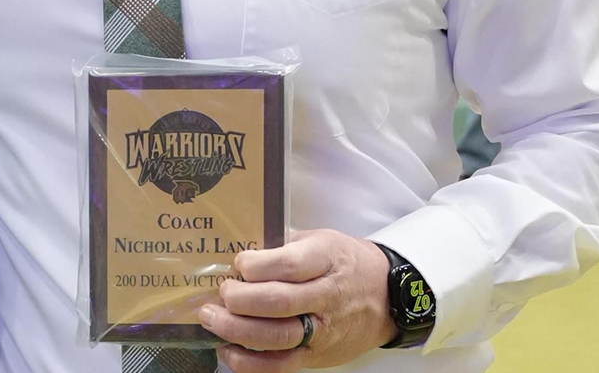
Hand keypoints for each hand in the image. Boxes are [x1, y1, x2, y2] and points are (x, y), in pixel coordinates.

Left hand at [202, 230, 394, 371]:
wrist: (387, 296)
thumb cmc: (345, 262)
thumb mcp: (321, 239)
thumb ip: (284, 246)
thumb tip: (241, 254)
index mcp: (327, 260)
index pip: (288, 264)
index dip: (256, 265)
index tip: (239, 262)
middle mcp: (326, 297)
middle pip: (278, 302)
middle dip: (240, 298)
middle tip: (222, 292)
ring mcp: (323, 330)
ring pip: (277, 336)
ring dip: (237, 329)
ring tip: (212, 318)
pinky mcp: (317, 356)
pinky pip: (281, 365)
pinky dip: (250, 362)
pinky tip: (228, 351)